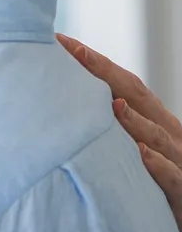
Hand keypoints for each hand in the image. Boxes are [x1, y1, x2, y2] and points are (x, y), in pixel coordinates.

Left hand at [59, 35, 181, 229]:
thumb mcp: (130, 157)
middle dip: (107, 73)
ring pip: (156, 136)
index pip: (123, 86)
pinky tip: (141, 154)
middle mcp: (169, 136)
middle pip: (138, 97)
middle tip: (75, 52)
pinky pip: (174, 178)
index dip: (95, 64)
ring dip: (133, 119)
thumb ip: (107, 136)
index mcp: (155, 124)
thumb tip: (62, 116)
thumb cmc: (155, 189)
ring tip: (110, 103)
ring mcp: (181, 161)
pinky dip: (158, 166)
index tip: (61, 42)